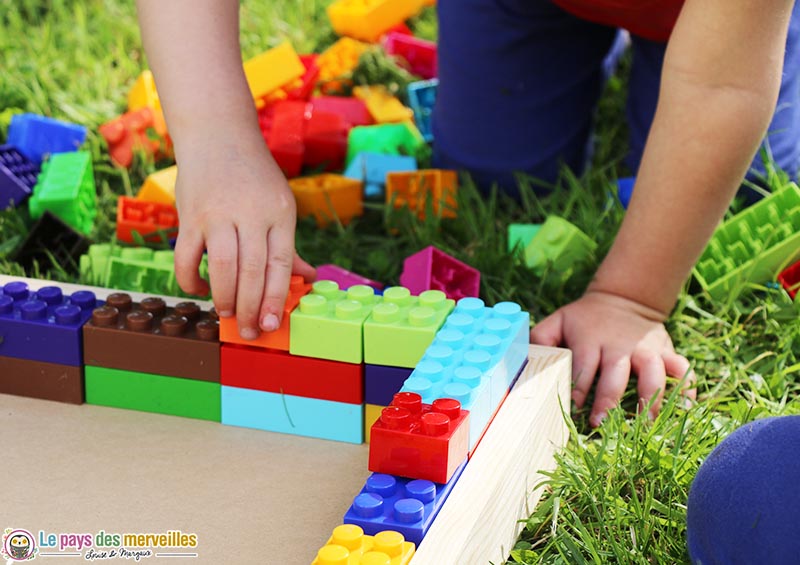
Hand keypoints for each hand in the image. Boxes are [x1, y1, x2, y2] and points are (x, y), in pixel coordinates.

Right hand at [173, 133, 314, 339]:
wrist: (218, 135)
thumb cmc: (255, 178)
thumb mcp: (280, 205)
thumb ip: (289, 247)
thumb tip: (308, 279)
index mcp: (280, 214)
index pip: (281, 264)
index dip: (277, 299)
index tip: (274, 324)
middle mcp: (250, 213)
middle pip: (252, 271)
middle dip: (251, 308)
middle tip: (251, 331)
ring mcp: (218, 214)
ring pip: (221, 266)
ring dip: (224, 297)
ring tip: (228, 315)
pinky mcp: (190, 216)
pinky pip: (185, 257)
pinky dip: (190, 280)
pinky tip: (200, 289)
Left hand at [530, 289, 694, 425]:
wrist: (624, 298)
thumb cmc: (584, 319)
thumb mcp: (559, 320)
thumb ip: (540, 338)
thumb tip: (523, 359)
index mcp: (592, 339)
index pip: (584, 367)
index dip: (579, 390)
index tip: (575, 411)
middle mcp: (621, 345)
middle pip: (617, 375)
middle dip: (608, 401)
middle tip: (600, 425)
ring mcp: (648, 349)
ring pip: (655, 376)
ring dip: (650, 402)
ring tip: (644, 426)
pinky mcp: (667, 352)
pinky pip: (683, 371)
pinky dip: (686, 391)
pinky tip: (684, 412)